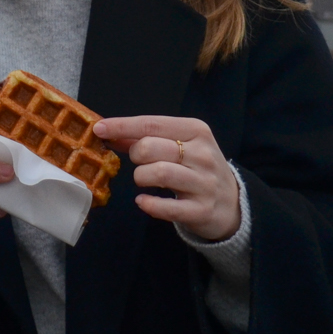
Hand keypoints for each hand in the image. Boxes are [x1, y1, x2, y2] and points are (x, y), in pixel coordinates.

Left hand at [93, 115, 239, 241]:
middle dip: (135, 155)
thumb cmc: (197, 168)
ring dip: (140, 177)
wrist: (233, 204)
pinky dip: (148, 204)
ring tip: (144, 180)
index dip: (122, 126)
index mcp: (197, 131)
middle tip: (139, 163)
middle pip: (150, 147)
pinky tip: (143, 201)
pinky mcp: (201, 210)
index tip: (99, 128)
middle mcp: (203, 154)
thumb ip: (146, 137)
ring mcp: (204, 183)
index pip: (152, 123)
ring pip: (157, 173)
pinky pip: (166, 207)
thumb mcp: (180, 145)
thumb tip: (108, 131)